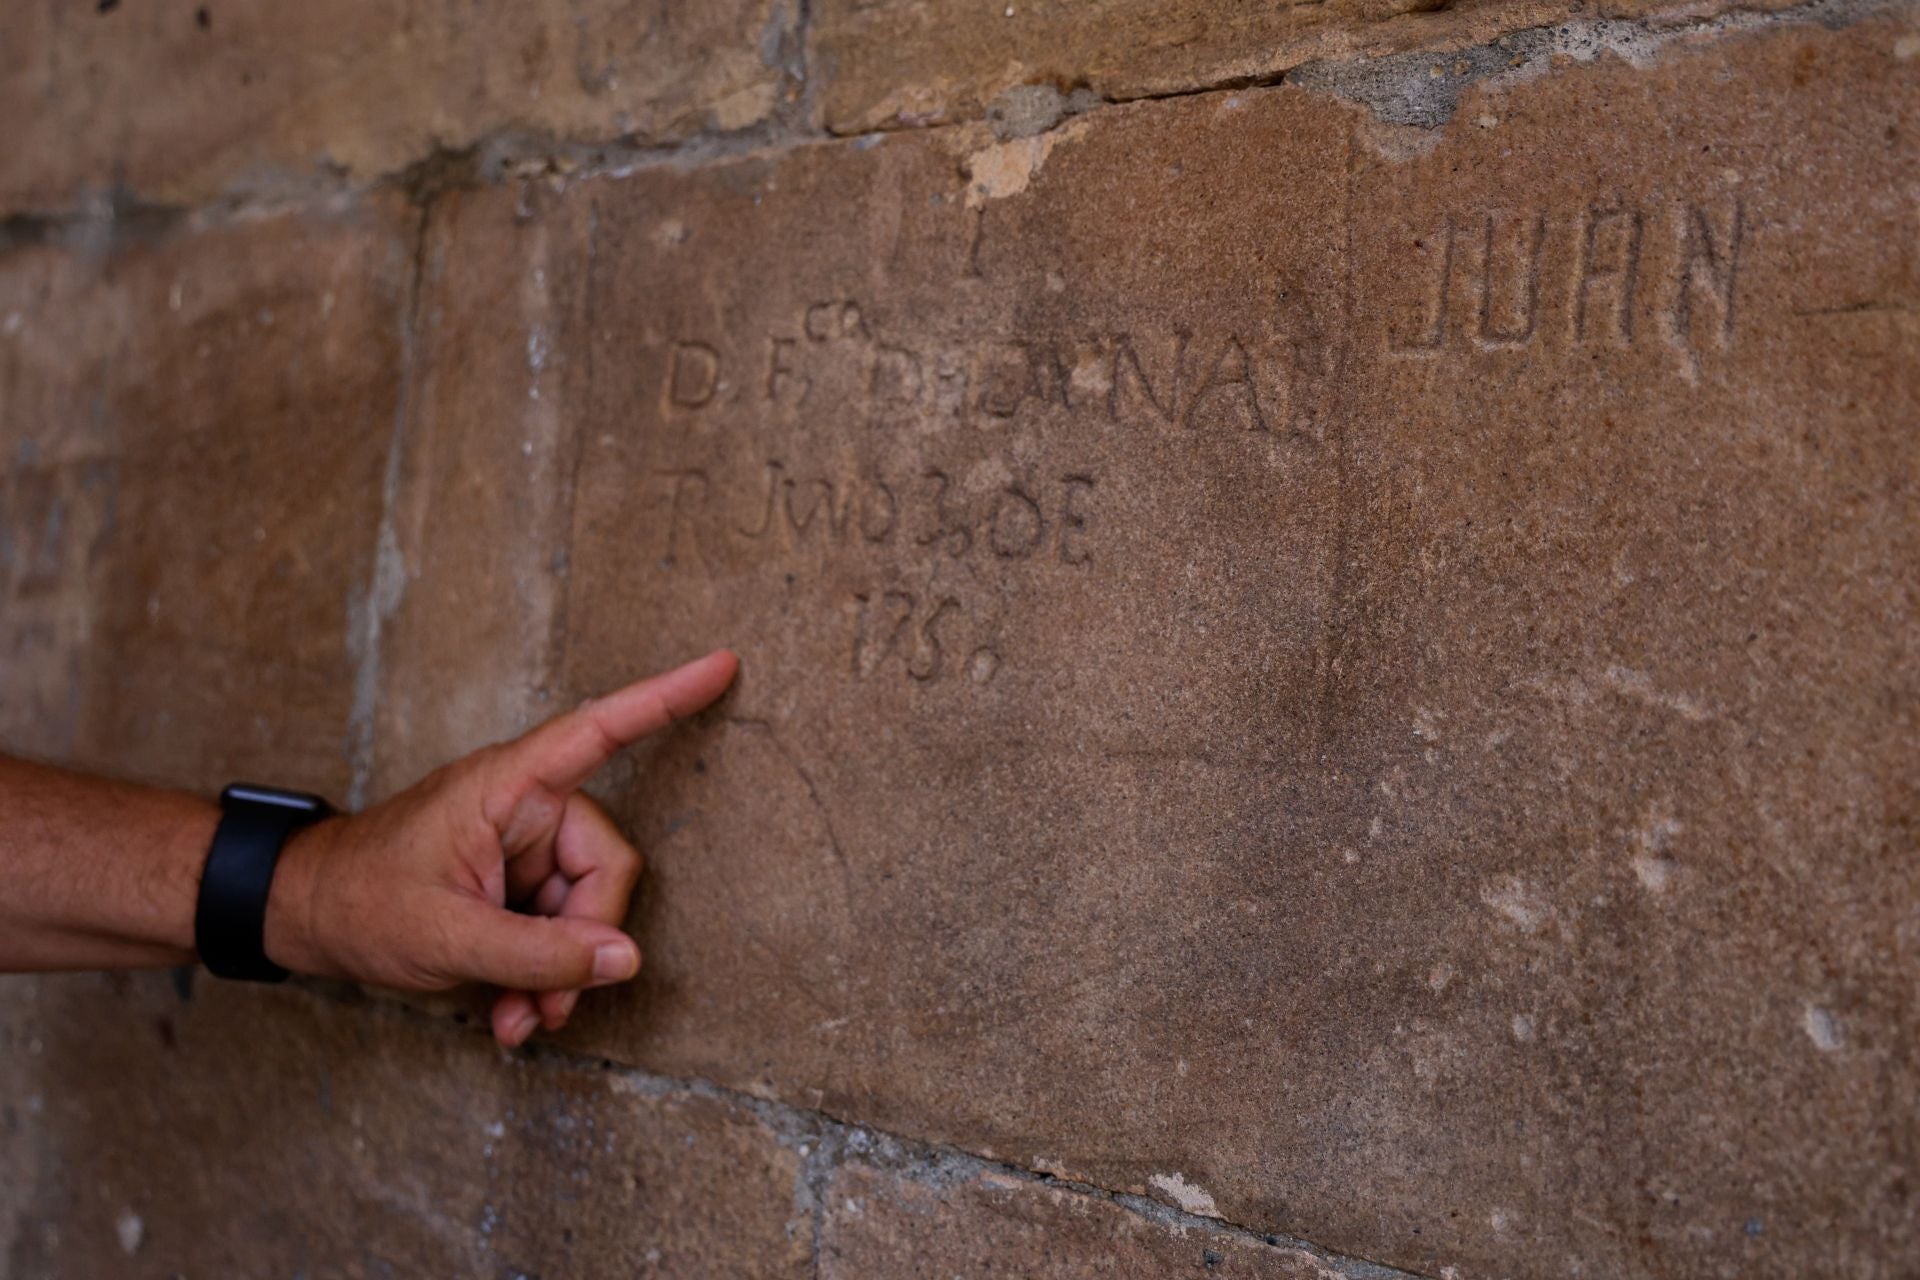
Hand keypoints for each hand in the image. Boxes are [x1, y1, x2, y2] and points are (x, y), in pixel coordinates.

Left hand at [263, 650, 737, 1046]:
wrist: (304, 917)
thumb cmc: (359, 902)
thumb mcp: (445, 936)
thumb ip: (537, 953)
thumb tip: (624, 960)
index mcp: (509, 786)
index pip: (601, 730)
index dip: (665, 698)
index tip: (723, 664)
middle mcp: (526, 807)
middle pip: (604, 867)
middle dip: (583, 945)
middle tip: (547, 1006)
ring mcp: (523, 847)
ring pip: (586, 909)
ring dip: (559, 975)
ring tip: (517, 1019)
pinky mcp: (516, 884)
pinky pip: (560, 929)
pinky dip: (543, 977)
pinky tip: (511, 1012)